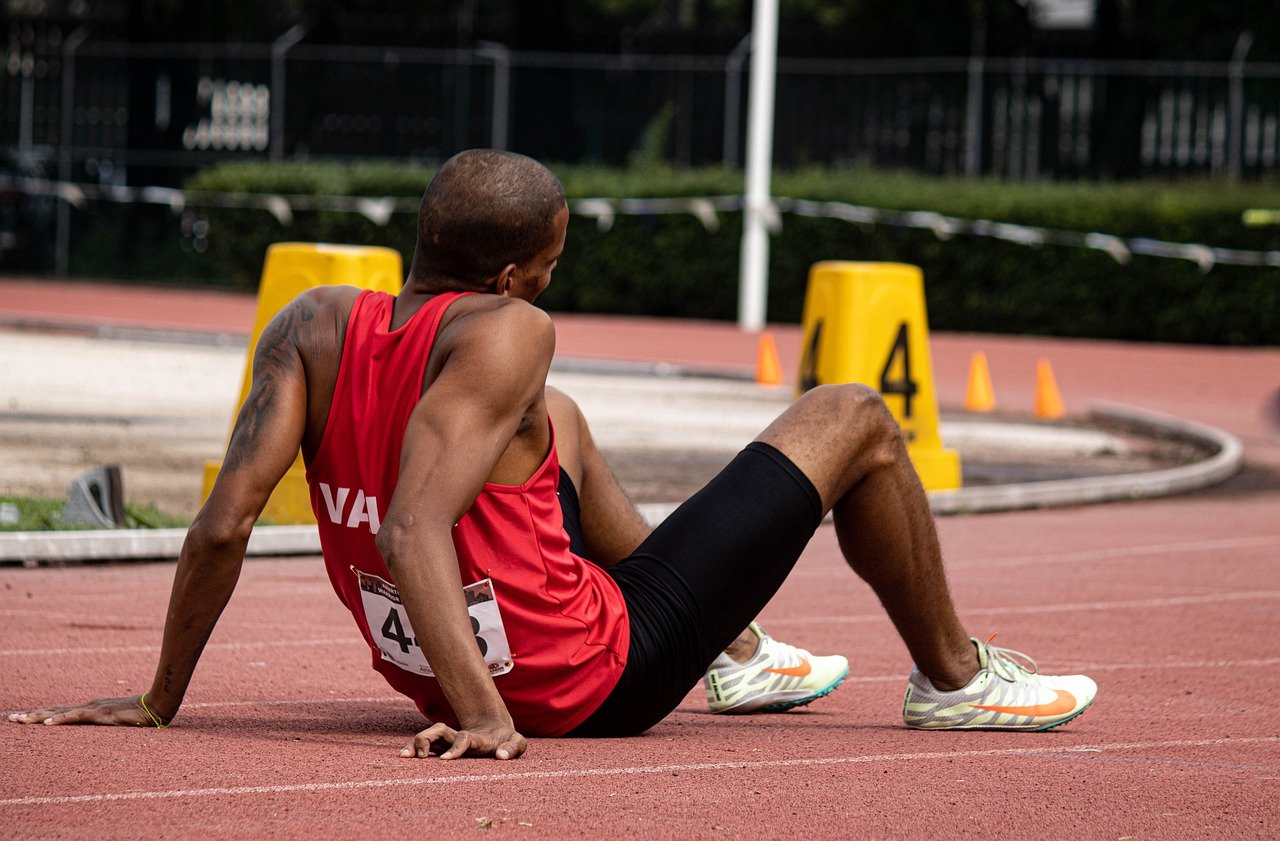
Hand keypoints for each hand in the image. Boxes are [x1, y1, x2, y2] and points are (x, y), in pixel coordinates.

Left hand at [7, 695, 159, 727]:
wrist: (157, 706)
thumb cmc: (139, 716)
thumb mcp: (116, 722)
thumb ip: (105, 724)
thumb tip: (99, 731)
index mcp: (90, 709)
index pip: (60, 711)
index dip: (41, 715)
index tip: (23, 718)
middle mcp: (87, 706)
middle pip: (54, 710)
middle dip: (32, 715)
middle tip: (11, 719)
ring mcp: (93, 709)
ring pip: (60, 712)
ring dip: (39, 717)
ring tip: (21, 720)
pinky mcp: (100, 714)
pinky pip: (76, 717)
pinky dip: (61, 719)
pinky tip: (48, 724)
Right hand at [400, 720, 525, 760]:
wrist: (495, 729)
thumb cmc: (506, 740)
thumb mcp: (517, 742)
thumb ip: (513, 748)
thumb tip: (501, 756)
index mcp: (477, 738)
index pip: (464, 739)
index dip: (456, 748)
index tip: (446, 760)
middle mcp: (459, 737)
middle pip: (440, 731)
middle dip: (428, 740)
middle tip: (421, 757)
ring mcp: (449, 741)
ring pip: (430, 736)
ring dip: (416, 743)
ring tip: (404, 756)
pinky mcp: (443, 747)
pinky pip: (425, 746)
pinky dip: (414, 749)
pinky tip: (403, 756)